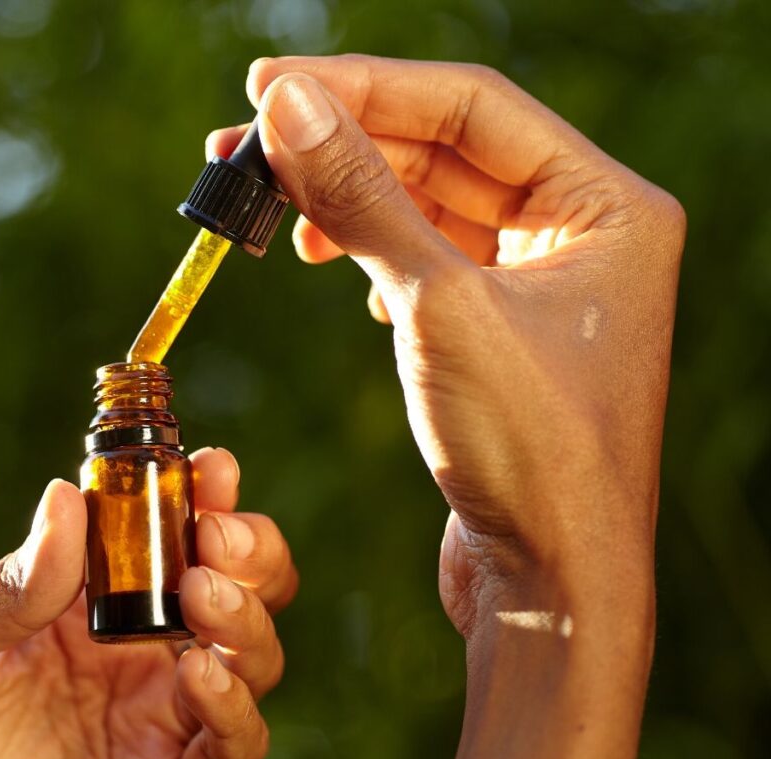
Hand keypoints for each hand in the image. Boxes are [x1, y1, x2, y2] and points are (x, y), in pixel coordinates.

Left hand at [0, 447, 296, 758]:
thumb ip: (1, 587)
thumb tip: (65, 497)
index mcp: (86, 602)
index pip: (168, 535)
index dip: (204, 495)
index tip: (211, 468)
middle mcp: (138, 653)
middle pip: (239, 587)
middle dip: (251, 551)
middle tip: (216, 539)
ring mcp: (157, 718)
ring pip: (253, 657)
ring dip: (246, 619)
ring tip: (200, 597)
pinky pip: (232, 746)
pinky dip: (235, 707)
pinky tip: (199, 675)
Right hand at [214, 55, 684, 758]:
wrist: (550, 581)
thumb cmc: (528, 452)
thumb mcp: (437, 306)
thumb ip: (361, 197)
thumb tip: (288, 107)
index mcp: (604, 206)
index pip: (470, 106)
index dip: (365, 86)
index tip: (269, 88)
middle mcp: (580, 233)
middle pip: (443, 150)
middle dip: (342, 143)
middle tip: (244, 142)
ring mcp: (538, 281)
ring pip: (425, 203)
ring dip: (345, 197)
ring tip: (269, 206)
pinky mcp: (497, 327)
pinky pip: (423, 257)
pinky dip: (369, 250)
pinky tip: (332, 262)